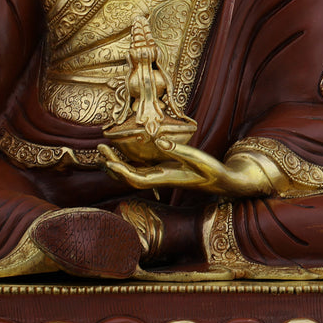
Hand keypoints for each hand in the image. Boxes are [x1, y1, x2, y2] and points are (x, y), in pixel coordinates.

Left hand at [98, 142, 270, 196]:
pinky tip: (122, 152)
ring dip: (118, 163)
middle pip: (129, 177)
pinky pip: (141, 167)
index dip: (121, 172)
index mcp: (166, 177)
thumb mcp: (198, 159)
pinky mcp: (164, 169)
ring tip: (104, 150)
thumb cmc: (212, 171)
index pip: (137, 179)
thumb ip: (178, 150)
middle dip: (113, 165)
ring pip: (133, 172)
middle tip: (99, 148)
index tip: (108, 162)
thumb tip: (158, 140)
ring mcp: (161, 174)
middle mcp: (160, 178)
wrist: (222, 181)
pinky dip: (128, 161)